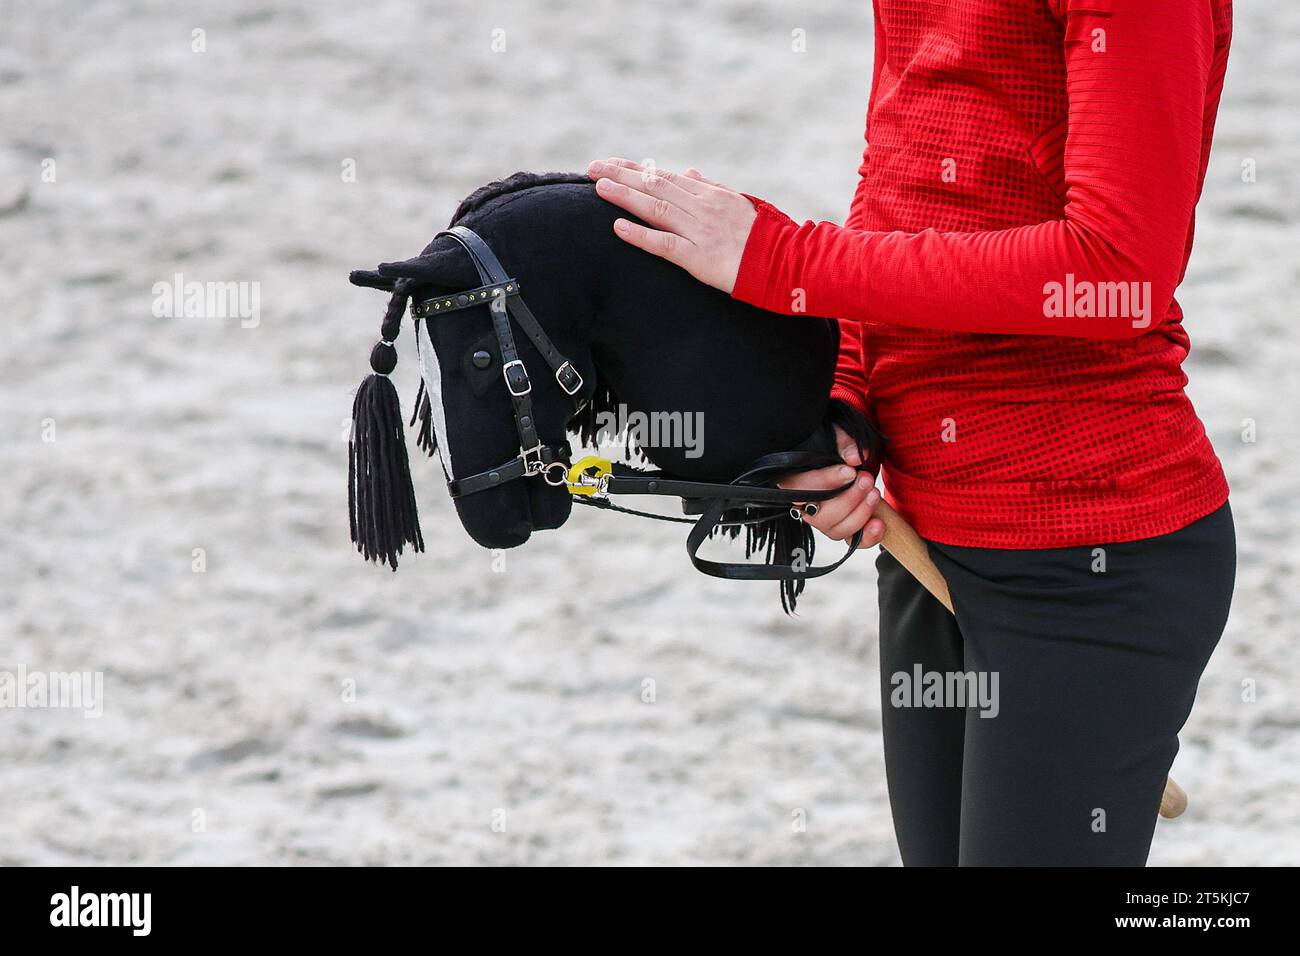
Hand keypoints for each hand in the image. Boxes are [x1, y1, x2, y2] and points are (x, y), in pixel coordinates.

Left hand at [586, 158, 757, 293]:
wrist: (789, 262)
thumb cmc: (766, 236)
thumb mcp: (741, 204)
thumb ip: (713, 188)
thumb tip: (691, 171)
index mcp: (711, 194)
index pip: (666, 176)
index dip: (636, 169)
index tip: (611, 163)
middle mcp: (703, 207)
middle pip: (655, 185)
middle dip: (622, 175)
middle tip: (593, 168)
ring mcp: (701, 231)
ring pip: (656, 208)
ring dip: (625, 196)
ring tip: (598, 187)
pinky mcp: (700, 258)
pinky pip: (665, 244)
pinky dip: (640, 235)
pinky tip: (618, 227)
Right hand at [777, 425, 884, 547]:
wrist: (849, 457)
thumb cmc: (835, 445)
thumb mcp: (836, 434)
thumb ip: (843, 442)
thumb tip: (853, 457)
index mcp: (794, 480)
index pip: (800, 488)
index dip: (825, 482)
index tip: (849, 472)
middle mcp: (805, 505)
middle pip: (817, 515)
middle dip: (847, 499)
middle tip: (866, 479)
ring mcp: (824, 520)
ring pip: (834, 530)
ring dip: (859, 514)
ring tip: (874, 493)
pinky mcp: (843, 529)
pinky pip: (852, 542)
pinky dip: (868, 536)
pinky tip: (880, 523)